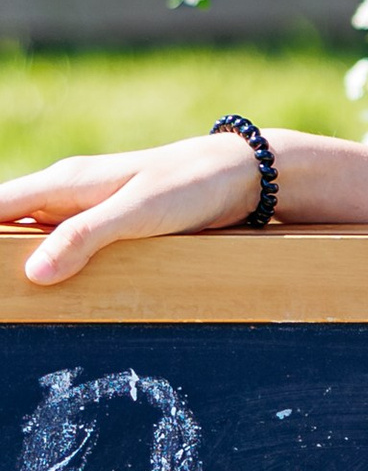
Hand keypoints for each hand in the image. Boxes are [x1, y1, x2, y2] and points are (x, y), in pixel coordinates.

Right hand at [0, 135, 267, 284]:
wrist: (241, 174)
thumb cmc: (190, 185)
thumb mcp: (138, 212)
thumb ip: (86, 237)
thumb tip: (34, 272)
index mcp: (64, 182)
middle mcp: (67, 192)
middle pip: (7, 223)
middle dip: (0, 255)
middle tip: (4, 295)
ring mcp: (85, 208)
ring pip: (35, 235)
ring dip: (21, 261)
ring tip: (16, 296)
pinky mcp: (107, 224)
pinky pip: (66, 244)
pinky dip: (53, 264)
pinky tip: (52, 288)